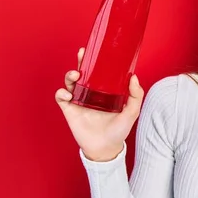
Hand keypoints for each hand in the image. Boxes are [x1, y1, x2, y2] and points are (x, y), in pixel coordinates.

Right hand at [55, 47, 144, 161]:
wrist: (106, 148)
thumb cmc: (119, 130)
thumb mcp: (131, 112)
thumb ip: (136, 96)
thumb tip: (133, 77)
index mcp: (104, 90)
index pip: (99, 71)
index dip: (96, 60)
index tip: (97, 49)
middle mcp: (90, 93)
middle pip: (83, 72)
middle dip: (80, 61)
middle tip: (82, 53)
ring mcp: (79, 100)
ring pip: (70, 82)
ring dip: (70, 75)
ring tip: (76, 75)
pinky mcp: (69, 110)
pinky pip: (61, 97)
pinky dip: (62, 93)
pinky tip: (68, 94)